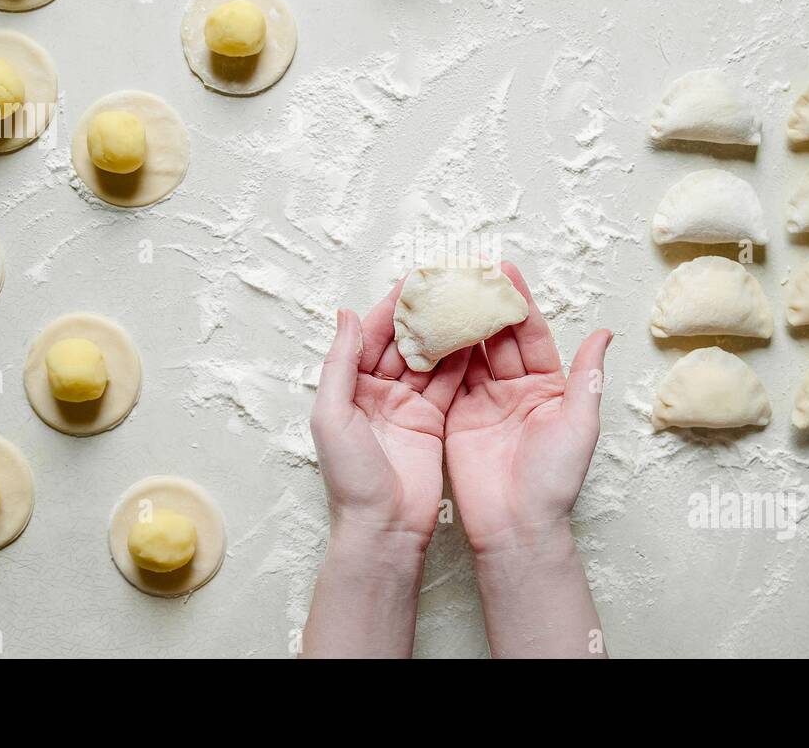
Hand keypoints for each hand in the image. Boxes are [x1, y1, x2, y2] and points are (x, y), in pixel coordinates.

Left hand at [310, 283, 469, 546]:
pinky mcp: (431, 421)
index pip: (371, 335)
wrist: (383, 527)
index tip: (415, 280)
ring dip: (444, 333)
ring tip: (465, 304)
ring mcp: (405, 406)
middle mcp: (375, 392)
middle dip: (423, 313)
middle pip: (402, 342)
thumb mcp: (333, 415)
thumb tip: (345, 313)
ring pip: (427, 359)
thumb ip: (340, 363)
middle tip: (448, 285)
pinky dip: (459, 363)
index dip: (392, 306)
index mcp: (348, 387)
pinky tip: (474, 340)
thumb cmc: (352, 479)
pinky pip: (446, 384)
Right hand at [444, 263, 612, 549]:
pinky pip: (447, 379)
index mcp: (548, 386)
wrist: (517, 526)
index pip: (529, 334)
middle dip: (482, 304)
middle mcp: (515, 389)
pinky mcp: (457, 418)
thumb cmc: (554, 481)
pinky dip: (437, 354)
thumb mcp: (579, 423)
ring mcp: (484, 402)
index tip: (503, 271)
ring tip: (442, 290)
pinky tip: (426, 328)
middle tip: (464, 271)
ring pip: (469, 353)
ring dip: (457, 323)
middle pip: (496, 338)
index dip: (517, 302)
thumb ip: (587, 377)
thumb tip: (605, 333)